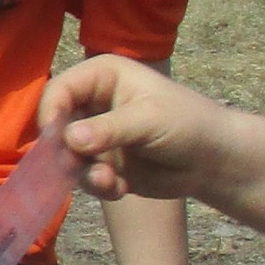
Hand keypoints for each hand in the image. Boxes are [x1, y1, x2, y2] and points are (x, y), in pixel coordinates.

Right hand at [41, 57, 222, 202]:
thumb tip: (68, 139)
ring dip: (83, 173)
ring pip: (65, 156)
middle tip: (79, 167)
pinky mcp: (101, 164)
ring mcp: (95, 136)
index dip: (51, 113)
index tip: (54, 140)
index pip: (59, 90)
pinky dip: (99, 186)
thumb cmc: (188, 123)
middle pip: (54, 125)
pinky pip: (83, 177)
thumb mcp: (149, 119)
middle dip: (64, 151)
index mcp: (101, 77)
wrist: (214, 160)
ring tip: (109, 181)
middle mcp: (92, 104)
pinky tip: (121, 188)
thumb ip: (108, 129)